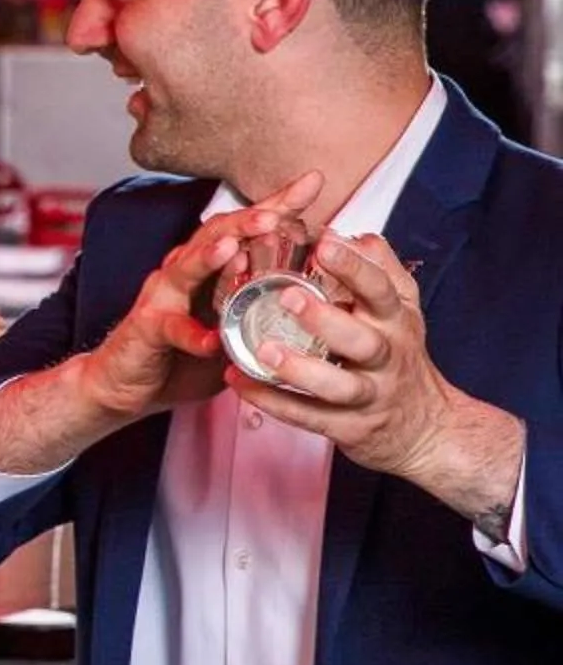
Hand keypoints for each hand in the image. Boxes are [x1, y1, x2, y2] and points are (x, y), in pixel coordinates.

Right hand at [78, 173, 321, 423]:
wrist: (125, 384)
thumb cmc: (181, 354)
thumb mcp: (231, 325)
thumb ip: (261, 307)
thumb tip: (323, 299)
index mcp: (208, 267)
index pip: (245, 226)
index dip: (276, 204)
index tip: (311, 182)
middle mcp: (183, 272)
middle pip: (215, 234)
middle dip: (245, 220)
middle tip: (276, 213)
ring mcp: (163, 297)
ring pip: (186, 268)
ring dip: (210, 257)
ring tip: (235, 248)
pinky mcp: (147, 328)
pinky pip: (172, 329)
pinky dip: (193, 334)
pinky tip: (212, 339)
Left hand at [231, 234, 520, 530]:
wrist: (425, 428)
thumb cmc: (400, 357)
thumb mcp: (403, 312)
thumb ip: (384, 272)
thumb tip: (358, 235)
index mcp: (395, 323)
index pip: (381, 291)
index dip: (355, 267)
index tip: (325, 242)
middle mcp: (386, 358)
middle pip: (361, 339)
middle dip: (325, 319)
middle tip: (287, 296)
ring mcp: (369, 396)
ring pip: (337, 385)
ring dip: (298, 369)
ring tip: (262, 350)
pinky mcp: (349, 428)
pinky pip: (308, 417)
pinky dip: (272, 401)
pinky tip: (239, 382)